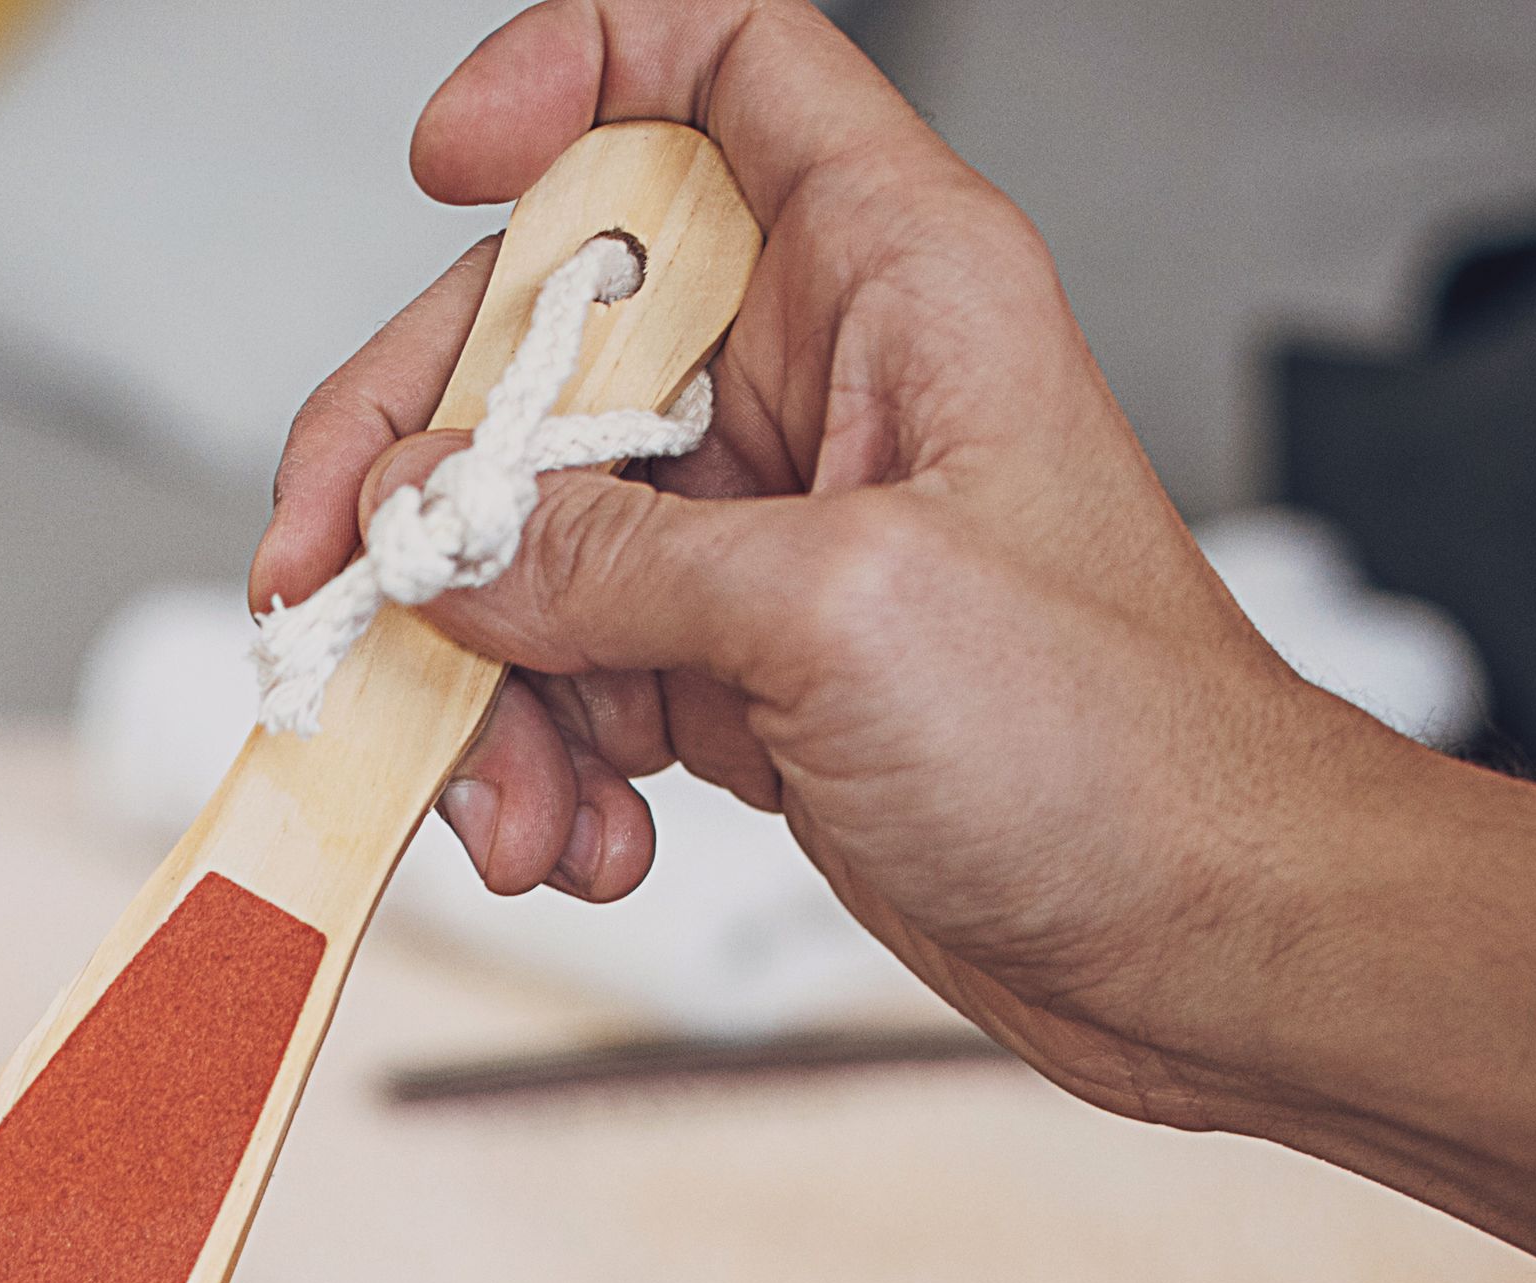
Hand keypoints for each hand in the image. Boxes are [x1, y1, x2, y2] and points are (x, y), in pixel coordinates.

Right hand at [259, 0, 1415, 1108]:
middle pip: (550, 339)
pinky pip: (578, 674)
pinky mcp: (751, 665)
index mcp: (890, 275)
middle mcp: (824, 379)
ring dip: (483, 679)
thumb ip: (611, 560)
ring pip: (536, 538)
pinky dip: (549, 763)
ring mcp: (775, 528)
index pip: (719, 65)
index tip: (445, 163)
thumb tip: (443, 541)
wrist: (1202, 942)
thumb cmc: (1124, 752)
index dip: (570, 72)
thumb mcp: (839, 615)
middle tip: (333, 579)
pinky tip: (589, 842)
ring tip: (516, 806)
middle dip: (424, 476)